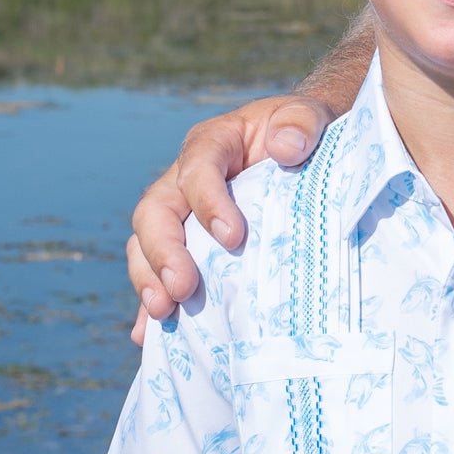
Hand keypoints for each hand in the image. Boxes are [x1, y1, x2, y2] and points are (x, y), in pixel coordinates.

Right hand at [126, 96, 335, 338]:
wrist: (304, 150)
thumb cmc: (304, 134)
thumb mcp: (308, 118)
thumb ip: (301, 123)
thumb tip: (288, 148)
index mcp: (213, 144)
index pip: (198, 169)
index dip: (209, 202)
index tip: (235, 238)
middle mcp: (184, 179)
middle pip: (155, 211)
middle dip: (163, 252)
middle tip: (181, 289)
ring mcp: (180, 215)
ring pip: (145, 243)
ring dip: (148, 278)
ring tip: (162, 312)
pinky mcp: (185, 246)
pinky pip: (157, 273)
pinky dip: (149, 302)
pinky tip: (148, 336)